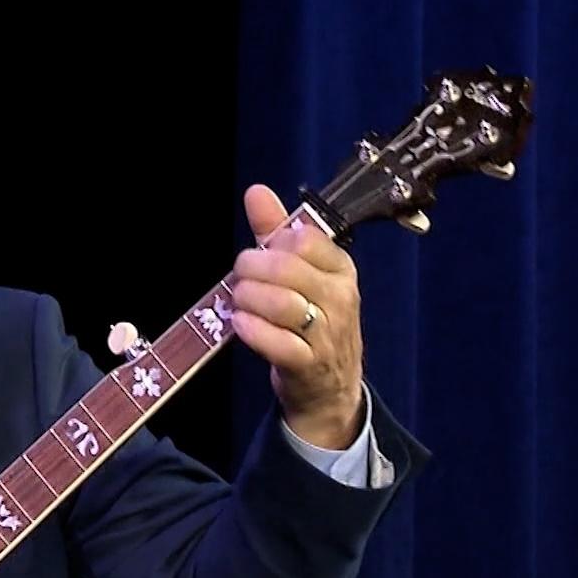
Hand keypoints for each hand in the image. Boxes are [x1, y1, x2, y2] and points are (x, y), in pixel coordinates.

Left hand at [228, 184, 364, 448]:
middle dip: (251, 269)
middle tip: (239, 278)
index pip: (305, 239)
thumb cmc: (310, 320)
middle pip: (287, 269)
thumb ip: (275, 232)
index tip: (260, 254)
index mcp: (340, 269)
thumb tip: (256, 191)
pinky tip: (239, 323)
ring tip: (237, 301)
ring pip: (282, 304)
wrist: (329, 386)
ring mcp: (327, 333)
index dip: (270, 243)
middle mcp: (340, 298)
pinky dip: (252, 330)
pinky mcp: (307, 364)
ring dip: (248, 298)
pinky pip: (278, 342)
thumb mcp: (300, 273)